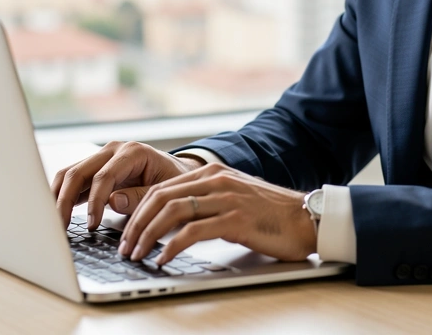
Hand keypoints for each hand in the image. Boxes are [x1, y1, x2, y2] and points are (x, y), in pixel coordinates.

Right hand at [50, 141, 202, 228]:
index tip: (92, 225)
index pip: (104, 176)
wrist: (178, 173)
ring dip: (57, 198)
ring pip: (69, 174)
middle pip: (78, 172)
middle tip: (60, 228)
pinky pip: (72, 181)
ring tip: (52, 224)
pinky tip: (57, 215)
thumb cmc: (174, 181)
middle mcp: (113, 150)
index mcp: (132, 152)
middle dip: (64, 201)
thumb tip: (112, 201)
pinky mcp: (95, 170)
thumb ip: (140, 196)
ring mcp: (101, 158)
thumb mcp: (165, 190)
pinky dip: (62, 197)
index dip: (95, 202)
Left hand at [117, 162, 316, 266]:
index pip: (162, 188)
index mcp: (212, 173)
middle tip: (125, 247)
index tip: (127, 232)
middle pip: (160, 197)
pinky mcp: (236, 220)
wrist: (306, 219)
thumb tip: (169, 222)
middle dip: (136, 224)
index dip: (138, 210)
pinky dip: (172, 246)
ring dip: (147, 235)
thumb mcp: (232, 199)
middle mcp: (216, 180)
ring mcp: (226, 198)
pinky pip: (193, 231)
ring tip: (137, 254)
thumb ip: (204, 203)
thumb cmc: (270, 215)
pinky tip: (164, 258)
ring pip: (172, 212)